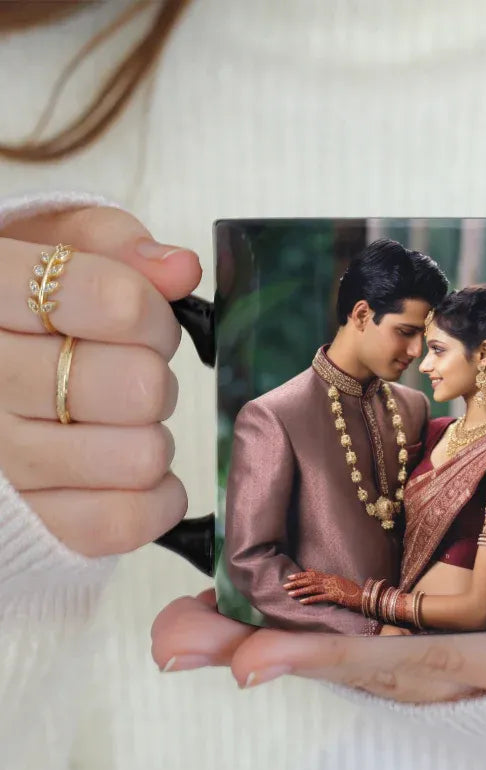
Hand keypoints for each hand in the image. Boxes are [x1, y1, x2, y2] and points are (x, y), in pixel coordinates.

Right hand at [0, 205, 201, 555]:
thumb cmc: (22, 309)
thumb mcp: (48, 246)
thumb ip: (112, 243)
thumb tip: (182, 269)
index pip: (114, 302)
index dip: (152, 312)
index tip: (140, 316)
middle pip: (140, 387)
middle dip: (154, 376)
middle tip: (129, 373)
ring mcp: (1, 461)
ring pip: (142, 456)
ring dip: (149, 436)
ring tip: (115, 423)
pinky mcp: (28, 525)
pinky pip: (128, 521)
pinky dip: (153, 498)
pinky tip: (127, 470)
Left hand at [151, 548, 485, 701]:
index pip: (407, 665)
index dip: (331, 662)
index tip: (255, 661)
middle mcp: (453, 653)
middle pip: (350, 659)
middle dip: (264, 653)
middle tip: (179, 641)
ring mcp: (433, 629)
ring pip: (339, 639)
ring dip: (258, 633)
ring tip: (182, 628)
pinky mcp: (422, 605)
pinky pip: (353, 613)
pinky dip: (294, 610)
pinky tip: (239, 601)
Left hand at [284, 569, 362, 610]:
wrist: (364, 596)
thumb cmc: (352, 591)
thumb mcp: (339, 581)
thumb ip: (326, 578)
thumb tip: (313, 572)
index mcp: (330, 576)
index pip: (312, 575)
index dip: (300, 575)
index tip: (290, 577)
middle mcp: (330, 580)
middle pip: (310, 580)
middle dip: (297, 582)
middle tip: (285, 585)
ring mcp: (332, 588)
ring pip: (312, 588)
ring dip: (300, 591)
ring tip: (290, 593)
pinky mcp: (335, 596)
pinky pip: (320, 598)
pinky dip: (310, 599)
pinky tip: (302, 602)